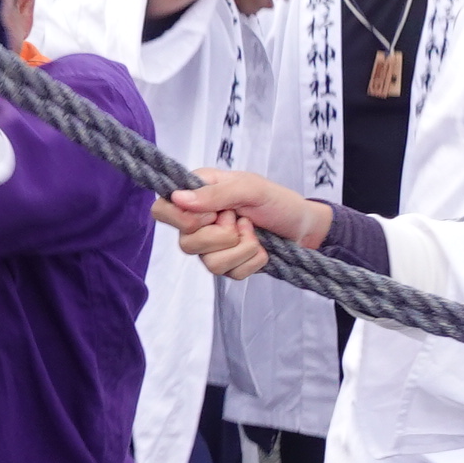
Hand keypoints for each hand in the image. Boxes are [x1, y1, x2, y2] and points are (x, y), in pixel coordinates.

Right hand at [165, 171, 320, 276]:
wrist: (302, 226)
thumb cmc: (276, 201)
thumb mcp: (249, 188)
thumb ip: (214, 193)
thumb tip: (178, 197)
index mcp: (197, 195)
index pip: (161, 210)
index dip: (182, 219)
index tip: (212, 213)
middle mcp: (198, 223)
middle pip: (185, 243)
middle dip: (222, 235)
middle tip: (240, 219)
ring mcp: (211, 247)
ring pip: (208, 263)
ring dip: (241, 248)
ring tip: (253, 232)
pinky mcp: (227, 266)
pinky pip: (229, 274)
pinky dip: (251, 260)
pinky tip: (259, 247)